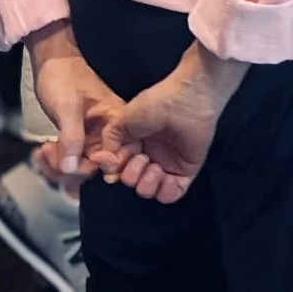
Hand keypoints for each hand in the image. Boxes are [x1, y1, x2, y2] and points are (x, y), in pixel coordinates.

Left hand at [24, 21, 128, 180]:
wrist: (52, 61)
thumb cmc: (63, 77)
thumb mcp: (67, 108)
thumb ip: (73, 138)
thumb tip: (71, 169)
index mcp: (116, 121)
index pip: (117, 157)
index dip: (96, 167)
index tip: (71, 164)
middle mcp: (108, 131)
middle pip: (97, 166)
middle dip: (69, 168)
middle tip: (47, 154)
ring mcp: (93, 135)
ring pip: (81, 165)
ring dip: (58, 165)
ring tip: (42, 152)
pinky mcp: (79, 137)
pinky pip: (71, 158)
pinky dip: (56, 161)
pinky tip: (42, 153)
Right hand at [104, 43, 249, 203]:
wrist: (188, 99)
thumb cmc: (156, 104)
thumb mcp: (123, 119)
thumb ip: (109, 141)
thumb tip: (103, 162)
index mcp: (134, 144)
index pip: (118, 168)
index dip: (114, 169)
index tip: (115, 159)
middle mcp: (149, 155)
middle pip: (131, 181)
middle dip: (130, 175)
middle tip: (140, 157)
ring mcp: (168, 164)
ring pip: (149, 191)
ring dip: (145, 185)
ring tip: (153, 167)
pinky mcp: (186, 170)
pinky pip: (172, 193)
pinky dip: (164, 191)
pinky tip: (162, 175)